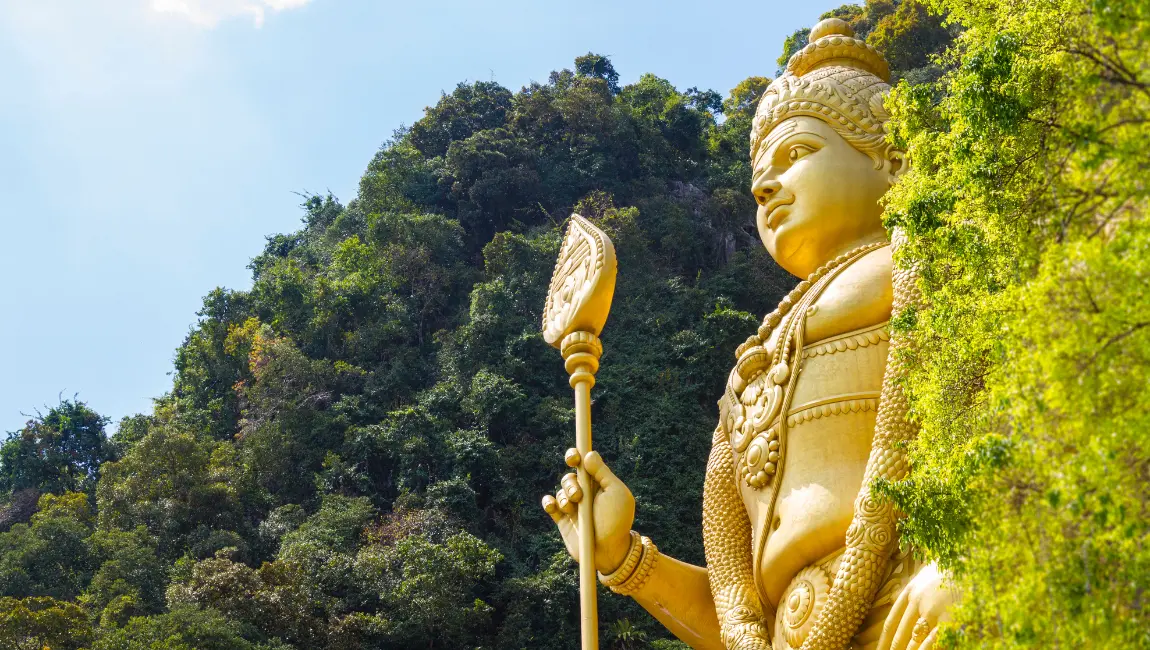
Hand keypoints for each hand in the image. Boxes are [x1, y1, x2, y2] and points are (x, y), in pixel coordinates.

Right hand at [541, 449, 635, 572]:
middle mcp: (585, 493)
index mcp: (598, 484)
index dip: (575, 456)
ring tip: (573, 508)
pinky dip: (549, 502)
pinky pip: (549, 504)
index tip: (574, 458)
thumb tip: (589, 454)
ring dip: (565, 496)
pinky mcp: (562, 520)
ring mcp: (573, 507)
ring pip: (560, 490)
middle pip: (569, 476)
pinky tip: (554, 506)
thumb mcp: (616, 493)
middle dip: (571, 482)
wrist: (609, 551)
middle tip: (579, 495)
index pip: (583, 464)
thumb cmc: (617, 521)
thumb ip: (603, 473)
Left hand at [877, 562, 955, 649]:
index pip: (892, 621)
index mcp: (909, 592)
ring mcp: (933, 609)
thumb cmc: (947, 569)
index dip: (885, 639)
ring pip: (918, 638)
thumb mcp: (924, 577)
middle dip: (895, 648)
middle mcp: (917, 601)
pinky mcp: (950, 614)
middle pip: (902, 633)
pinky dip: (930, 647)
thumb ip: (911, 592)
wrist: (969, 561)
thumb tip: (899, 603)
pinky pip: (937, 638)